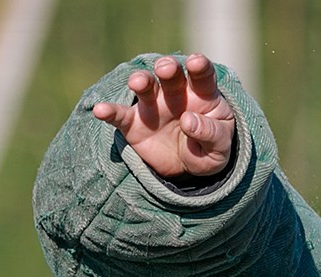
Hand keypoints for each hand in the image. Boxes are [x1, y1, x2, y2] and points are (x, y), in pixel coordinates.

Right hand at [90, 54, 235, 181]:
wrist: (188, 168)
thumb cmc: (209, 150)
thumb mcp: (219, 148)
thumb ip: (210, 133)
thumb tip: (188, 120)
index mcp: (202, 93)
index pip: (202, 74)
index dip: (199, 66)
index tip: (195, 63)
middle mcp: (175, 93)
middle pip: (170, 75)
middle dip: (167, 69)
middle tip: (165, 69)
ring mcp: (153, 106)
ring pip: (145, 87)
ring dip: (141, 82)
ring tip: (137, 83)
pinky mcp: (134, 124)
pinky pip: (120, 116)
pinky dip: (109, 112)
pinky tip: (100, 110)